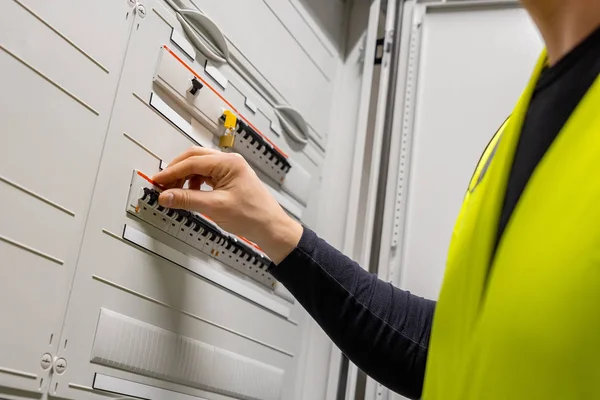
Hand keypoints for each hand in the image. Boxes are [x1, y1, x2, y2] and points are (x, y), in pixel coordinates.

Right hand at [152, 147, 302, 263]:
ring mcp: (230, 170)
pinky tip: (190, 195)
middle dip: (176, 171)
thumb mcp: (215, 207)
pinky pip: (206, 176)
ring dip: (184, 178)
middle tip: (162, 186)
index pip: (192, 162)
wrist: (271, 228)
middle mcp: (229, 162)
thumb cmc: (253, 216)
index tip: (157, 181)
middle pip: (194, 159)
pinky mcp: (229, 180)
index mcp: (228, 163)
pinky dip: (194, 184)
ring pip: (199, 167)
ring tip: (175, 193)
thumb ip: (188, 200)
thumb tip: (166, 196)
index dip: (171, 172)